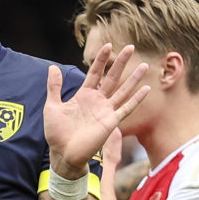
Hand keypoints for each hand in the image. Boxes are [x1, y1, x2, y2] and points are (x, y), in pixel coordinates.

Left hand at [44, 43, 149, 176]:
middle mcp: (97, 101)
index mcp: (84, 95)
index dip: (101, 59)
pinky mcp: (111, 122)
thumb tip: (52, 66)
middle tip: (130, 47)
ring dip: (134, 78)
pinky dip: (136, 99)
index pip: (95, 73)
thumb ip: (54, 87)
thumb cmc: (56, 133)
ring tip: (145, 65)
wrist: (63, 154)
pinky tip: (146, 89)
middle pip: (112, 77)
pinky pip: (126, 108)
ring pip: (123, 90)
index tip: (108, 45)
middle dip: (121, 62)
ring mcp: (106, 111)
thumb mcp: (52, 106)